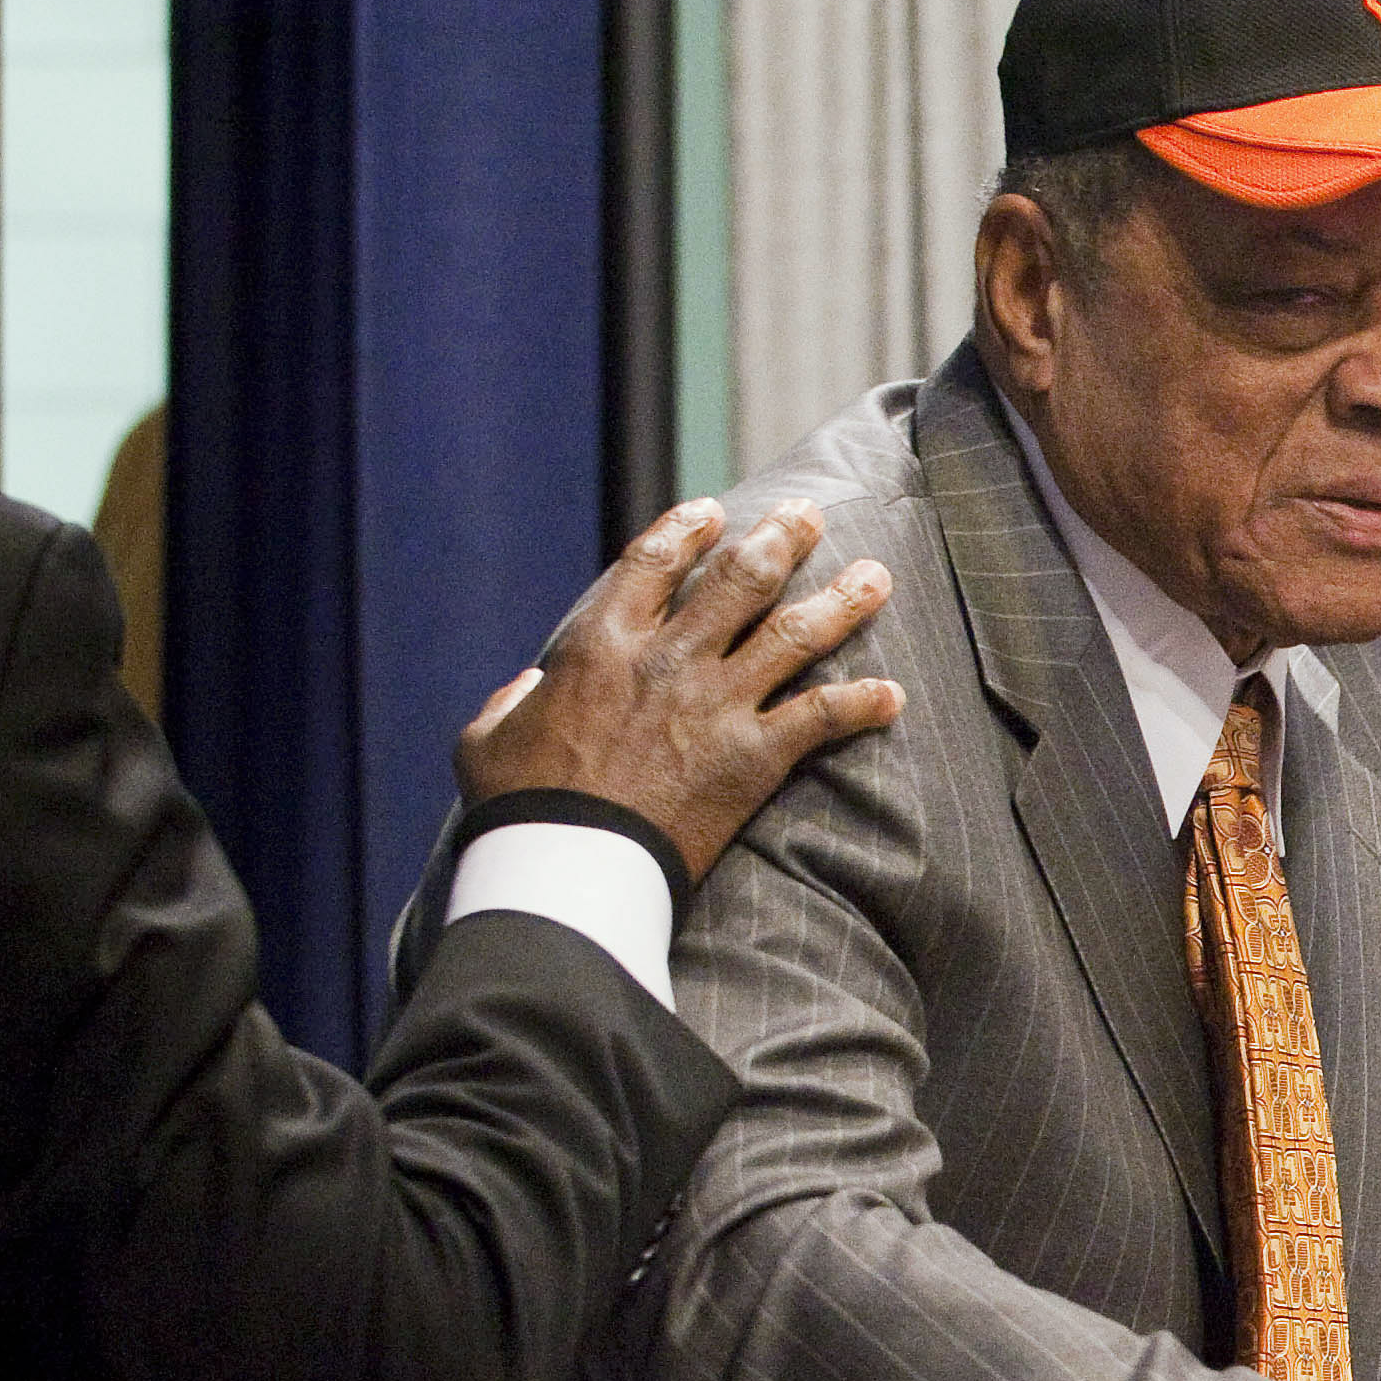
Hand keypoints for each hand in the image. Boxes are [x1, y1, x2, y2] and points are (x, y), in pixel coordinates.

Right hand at [456, 500, 907, 880]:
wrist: (569, 867)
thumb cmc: (519, 808)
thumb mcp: (486, 743)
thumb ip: (508, 704)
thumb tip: (524, 687)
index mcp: (600, 644)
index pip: (654, 562)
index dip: (687, 530)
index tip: (714, 513)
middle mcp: (667, 659)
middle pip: (739, 578)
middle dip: (781, 539)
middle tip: (810, 515)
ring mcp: (715, 704)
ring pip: (794, 633)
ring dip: (841, 601)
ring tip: (877, 576)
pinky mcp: (753, 757)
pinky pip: (822, 718)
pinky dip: (862, 705)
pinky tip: (894, 697)